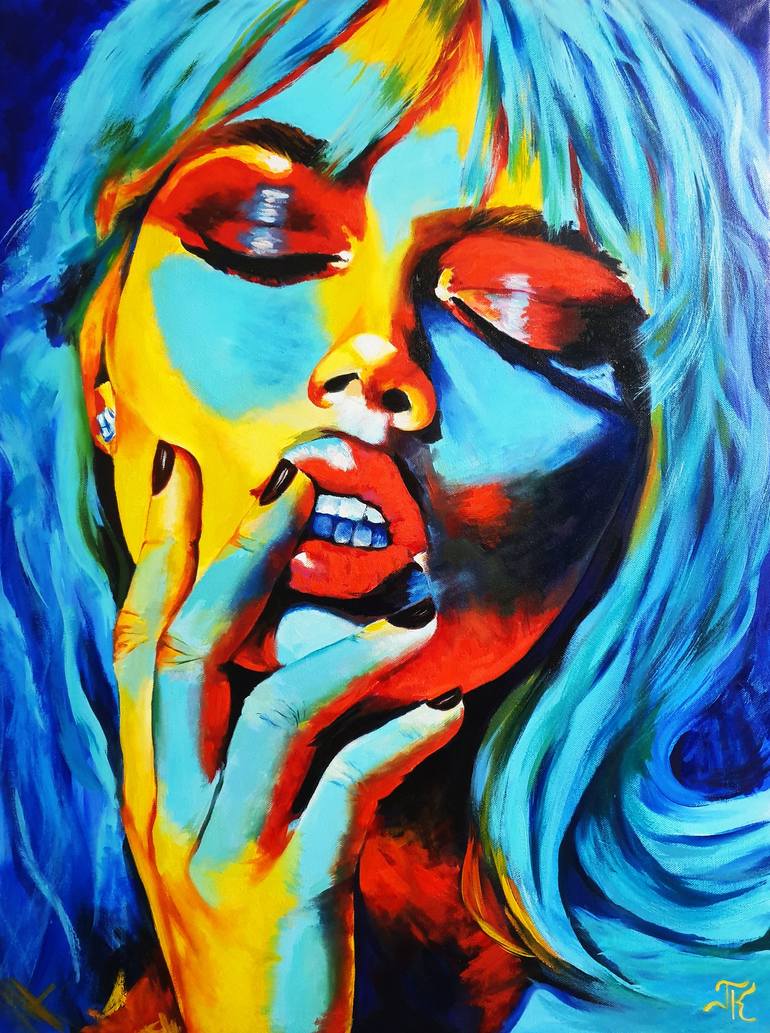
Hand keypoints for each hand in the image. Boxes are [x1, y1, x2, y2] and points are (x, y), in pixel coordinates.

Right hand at [114, 445, 462, 1032]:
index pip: (138, 649)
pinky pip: (344, 793)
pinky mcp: (289, 893)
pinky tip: (443, 715)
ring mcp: (223, 853)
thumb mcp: (213, 833)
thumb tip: (282, 656)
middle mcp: (169, 810)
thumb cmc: (246, 929)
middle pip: (187, 656)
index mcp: (150, 786)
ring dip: (344, 653)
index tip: (183, 480)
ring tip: (412, 617)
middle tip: (292, 495)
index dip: (159, 558)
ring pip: (269, 715)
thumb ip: (227, 752)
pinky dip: (397, 742)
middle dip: (238, 562)